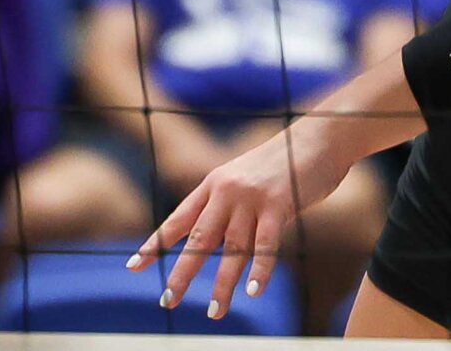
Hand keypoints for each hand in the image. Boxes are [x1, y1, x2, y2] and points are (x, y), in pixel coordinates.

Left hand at [130, 118, 357, 321]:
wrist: (316, 138)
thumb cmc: (281, 164)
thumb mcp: (243, 179)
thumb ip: (226, 206)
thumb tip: (210, 239)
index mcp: (213, 184)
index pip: (178, 219)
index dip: (156, 244)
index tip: (134, 266)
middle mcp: (226, 190)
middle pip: (199, 239)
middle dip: (182, 273)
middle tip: (167, 300)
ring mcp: (251, 197)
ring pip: (232, 248)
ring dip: (223, 284)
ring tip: (215, 312)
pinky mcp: (278, 204)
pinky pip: (265, 244)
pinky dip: (259, 270)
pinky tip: (252, 292)